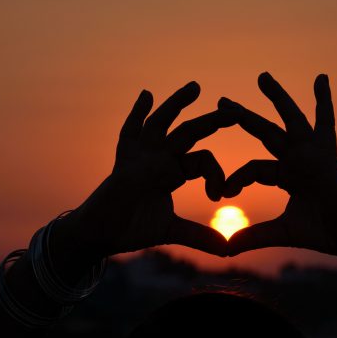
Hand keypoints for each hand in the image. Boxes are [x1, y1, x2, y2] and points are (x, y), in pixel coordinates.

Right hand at [54, 82, 232, 267]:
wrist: (100, 234)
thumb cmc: (132, 228)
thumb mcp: (172, 231)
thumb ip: (199, 236)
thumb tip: (228, 250)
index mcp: (173, 172)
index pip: (202, 160)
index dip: (216, 175)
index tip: (220, 196)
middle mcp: (159, 159)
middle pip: (189, 133)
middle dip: (212, 122)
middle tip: (235, 112)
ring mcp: (141, 156)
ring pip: (163, 123)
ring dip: (178, 104)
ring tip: (196, 87)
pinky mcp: (124, 160)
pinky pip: (130, 131)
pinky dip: (137, 113)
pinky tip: (147, 94)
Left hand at [219, 73, 336, 258]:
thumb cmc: (324, 234)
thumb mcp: (281, 232)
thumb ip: (253, 236)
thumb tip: (225, 250)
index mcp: (287, 175)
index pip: (254, 168)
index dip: (236, 178)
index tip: (222, 192)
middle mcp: (298, 159)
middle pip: (265, 132)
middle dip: (244, 117)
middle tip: (222, 102)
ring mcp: (312, 153)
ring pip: (290, 119)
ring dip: (277, 97)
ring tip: (262, 77)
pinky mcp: (325, 153)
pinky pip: (325, 121)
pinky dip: (324, 101)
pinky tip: (321, 78)